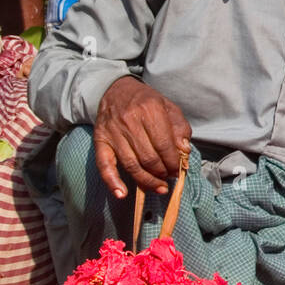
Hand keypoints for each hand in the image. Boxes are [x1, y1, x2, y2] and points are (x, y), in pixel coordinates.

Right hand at [93, 75, 191, 197]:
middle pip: (149, 157)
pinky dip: (112, 182)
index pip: (164, 145)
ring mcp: (113, 132)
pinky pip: (104, 165)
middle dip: (162, 173)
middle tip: (168, 178)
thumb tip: (184, 151)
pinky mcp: (100, 140)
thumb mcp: (169, 107)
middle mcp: (130, 121)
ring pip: (131, 164)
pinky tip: (122, 194)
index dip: (173, 162)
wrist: (116, 90)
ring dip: (146, 181)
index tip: (178, 170)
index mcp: (150, 109)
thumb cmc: (146, 102)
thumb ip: (180, 128)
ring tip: (158, 187)